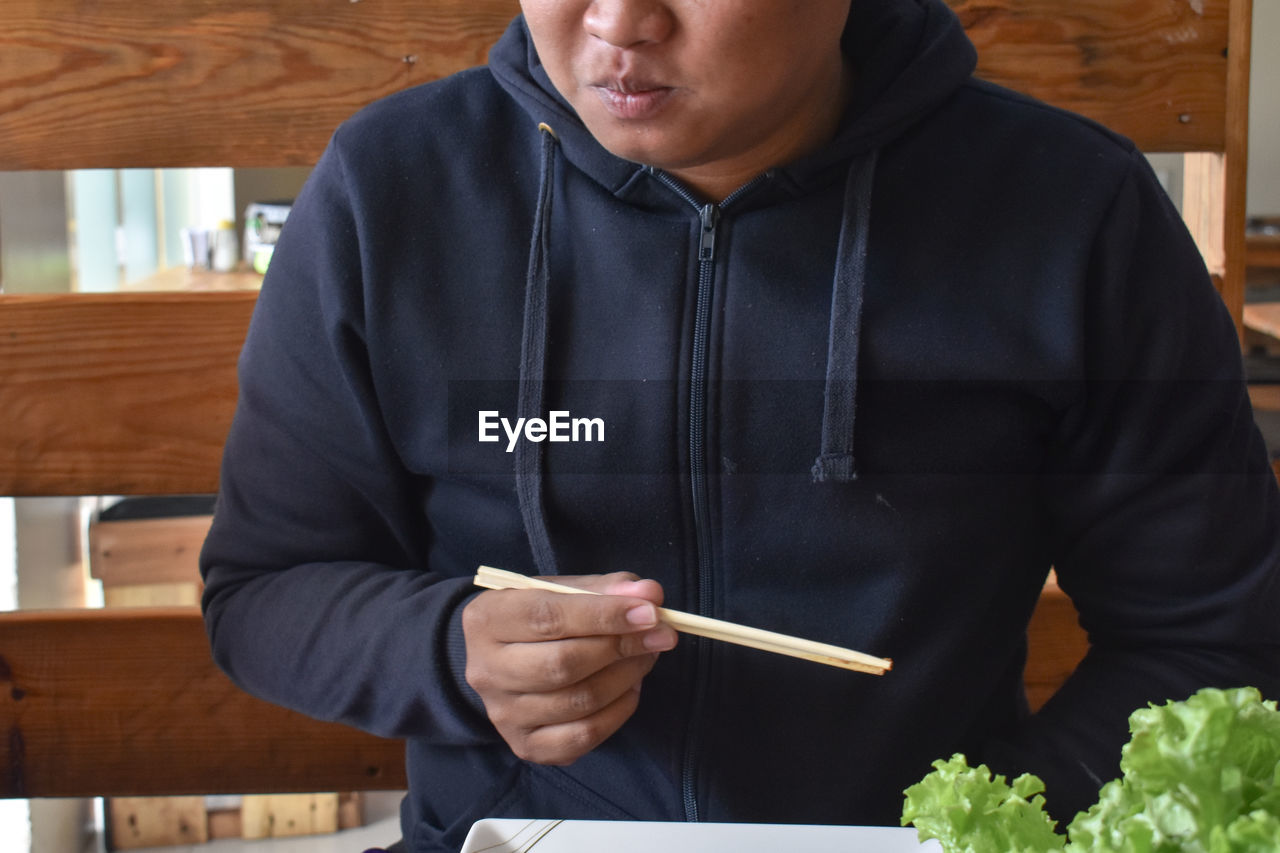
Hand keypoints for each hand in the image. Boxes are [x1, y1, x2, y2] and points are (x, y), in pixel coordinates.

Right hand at [462, 572, 676, 764]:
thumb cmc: (538, 617)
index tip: (650, 611)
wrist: (503, 659)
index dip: (604, 615)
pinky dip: (618, 712)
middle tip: (659, 635)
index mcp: (488, 620)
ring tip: (646, 656)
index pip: (548, 617)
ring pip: (578, 702)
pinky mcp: (526, 746)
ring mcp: (504, 714)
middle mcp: (486, 670)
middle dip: (621, 647)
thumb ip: (606, 588)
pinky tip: (630, 688)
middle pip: (563, 664)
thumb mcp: (564, 590)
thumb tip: (649, 595)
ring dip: (627, 677)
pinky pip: (583, 737)